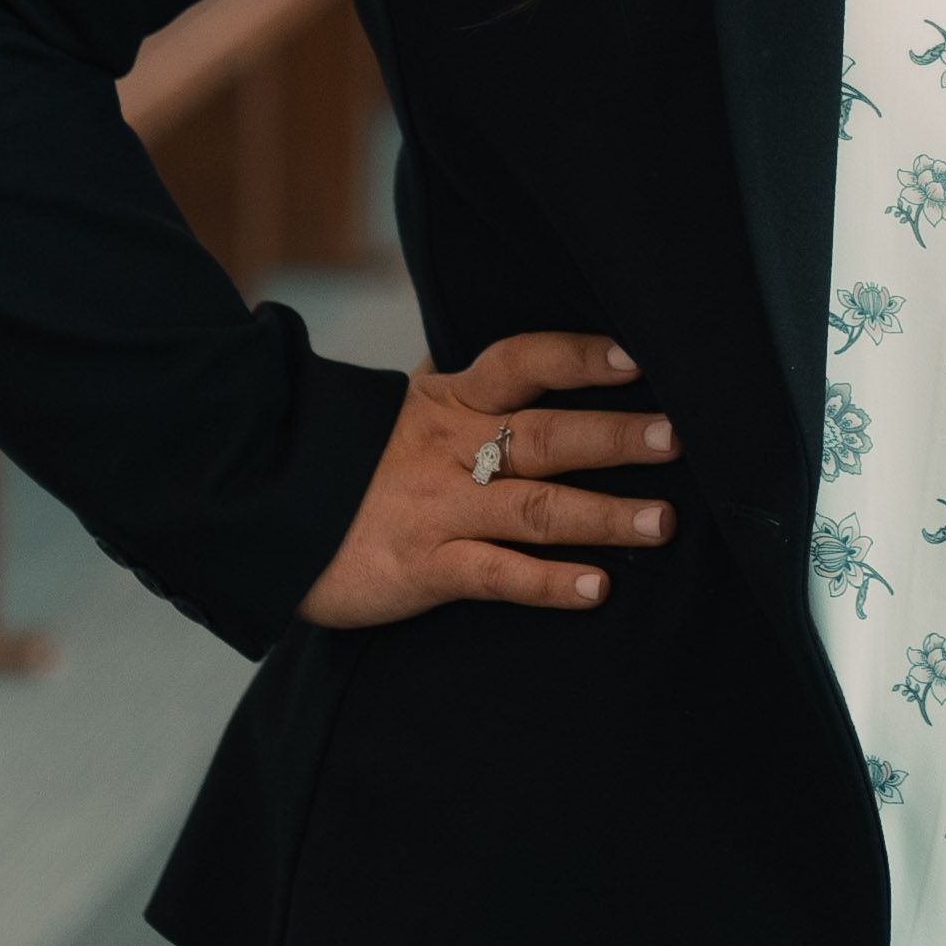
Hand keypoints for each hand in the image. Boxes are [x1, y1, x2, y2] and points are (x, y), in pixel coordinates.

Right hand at [296, 332, 672, 627]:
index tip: (639, 354)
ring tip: (664, 524)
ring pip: (533, 508)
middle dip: (614, 436)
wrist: (265, 513)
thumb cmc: (354, 460)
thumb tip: (529, 357)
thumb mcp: (406, 408)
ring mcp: (439, 510)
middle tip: (680, 437)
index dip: (579, 356)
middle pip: (543, 436)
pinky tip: (595, 590)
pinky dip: (547, 583)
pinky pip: (494, 575)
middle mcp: (451, 452)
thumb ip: (467, 388)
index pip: (521, 363)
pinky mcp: (423, 568)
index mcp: (449, 403)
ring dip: (603, 516)